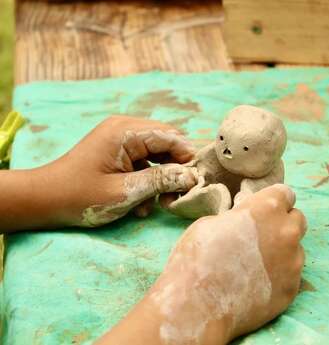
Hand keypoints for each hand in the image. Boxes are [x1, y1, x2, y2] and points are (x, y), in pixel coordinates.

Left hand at [34, 116, 197, 227]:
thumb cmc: (80, 196)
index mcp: (125, 132)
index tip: (195, 182)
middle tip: (177, 195)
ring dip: (162, 178)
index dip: (187, 157)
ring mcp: (120, 139)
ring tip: (162, 203)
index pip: (170, 136)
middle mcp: (124, 129)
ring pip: (157, 154)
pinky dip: (147, 180)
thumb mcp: (124, 192)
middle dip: (175, 169)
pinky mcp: (117, 152)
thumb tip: (191, 176)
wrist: (43, 200)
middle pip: (166, 143)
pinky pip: (143, 162)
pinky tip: (143, 204)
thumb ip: (160, 180)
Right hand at [97, 184, 306, 344]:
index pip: (285, 193)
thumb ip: (238, 217)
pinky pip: (292, 274)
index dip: (272, 200)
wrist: (196, 306)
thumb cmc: (196, 257)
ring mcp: (293, 263)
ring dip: (282, 249)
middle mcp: (287, 232)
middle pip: (297, 218)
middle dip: (282, 222)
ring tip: (256, 263)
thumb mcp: (211, 222)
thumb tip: (246, 221)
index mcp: (267, 208)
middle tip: (260, 234)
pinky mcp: (292, 289)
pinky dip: (279, 274)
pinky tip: (257, 282)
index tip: (262, 209)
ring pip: (296, 248)